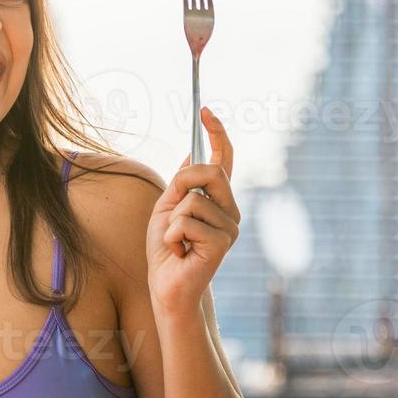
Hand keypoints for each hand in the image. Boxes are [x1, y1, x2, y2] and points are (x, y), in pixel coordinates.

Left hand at [146, 107, 240, 314]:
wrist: (167, 286)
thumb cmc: (167, 250)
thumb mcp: (167, 209)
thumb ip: (182, 185)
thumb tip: (192, 156)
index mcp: (218, 200)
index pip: (224, 159)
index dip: (217, 133)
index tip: (205, 110)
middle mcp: (230, 210)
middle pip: (210, 171)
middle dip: (182, 184)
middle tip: (171, 210)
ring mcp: (230, 226)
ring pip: (193, 199)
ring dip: (173, 221)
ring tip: (177, 241)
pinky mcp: (222, 242)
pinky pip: (186, 221)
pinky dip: (172, 236)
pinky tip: (179, 252)